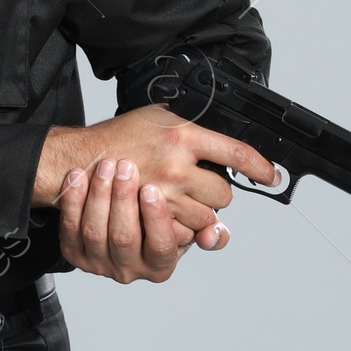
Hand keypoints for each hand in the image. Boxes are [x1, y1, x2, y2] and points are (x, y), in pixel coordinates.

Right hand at [34, 102, 274, 238]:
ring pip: (205, 218)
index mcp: (182, 136)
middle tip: (197, 187)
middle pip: (223, 195)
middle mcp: (177, 167)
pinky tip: (169, 215)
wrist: (79, 161)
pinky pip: (182, 234)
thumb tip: (219, 138)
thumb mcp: (158, 117)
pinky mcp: (150, 220)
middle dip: (216, 195)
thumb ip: (190, 128)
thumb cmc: (117, 138)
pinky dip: (180, 229)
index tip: (271, 175)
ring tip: (178, 200)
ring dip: (198, 214)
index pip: (237, 153)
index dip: (260, 167)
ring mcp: (164, 196)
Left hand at [55, 155, 229, 283]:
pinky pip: (70, 227)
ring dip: (100, 194)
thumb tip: (215, 233)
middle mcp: (130, 268)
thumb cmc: (156, 211)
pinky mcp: (75, 252)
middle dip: (123, 200)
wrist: (116, 208)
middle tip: (126, 167)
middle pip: (125, 238)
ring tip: (107, 165)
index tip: (152, 190)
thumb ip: (206, 225)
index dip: (156, 219)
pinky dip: (73, 199)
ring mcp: (99, 262)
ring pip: (96, 232)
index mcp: (160, 264)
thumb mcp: (187, 220)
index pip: (161, 247)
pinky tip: (77, 175)